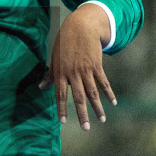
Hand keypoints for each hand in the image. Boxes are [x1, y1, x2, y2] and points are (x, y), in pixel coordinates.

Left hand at [38, 5, 116, 129]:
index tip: (63, 122)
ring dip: (98, 107)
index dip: (62, 109)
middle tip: (86, 128)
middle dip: (83, 114)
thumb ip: (50, 75)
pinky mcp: (97, 65)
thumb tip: (42, 87)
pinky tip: (113, 102)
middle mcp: (73, 73)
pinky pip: (103, 82)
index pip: (60, 95)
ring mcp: (86, 70)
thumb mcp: (54, 58)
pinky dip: (109, 93)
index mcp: (61, 73)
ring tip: (102, 120)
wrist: (80, 27)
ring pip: (93, 92)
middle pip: (79, 98)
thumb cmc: (64, 44)